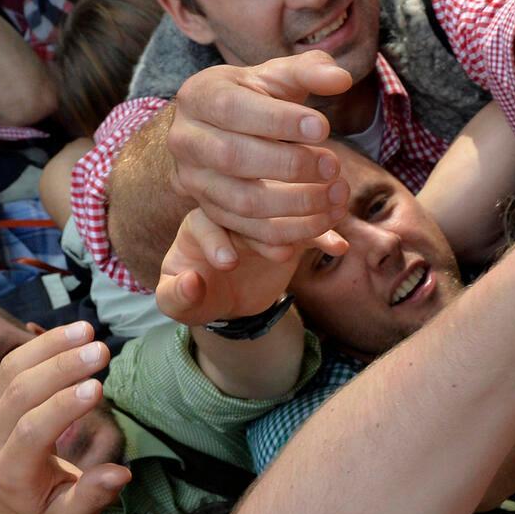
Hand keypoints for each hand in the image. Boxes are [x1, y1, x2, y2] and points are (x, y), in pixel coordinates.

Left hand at [0, 323, 131, 513]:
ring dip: (50, 346)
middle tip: (101, 350)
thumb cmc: (44, 504)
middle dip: (61, 368)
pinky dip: (41, 344)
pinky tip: (72, 333)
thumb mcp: (69, 513)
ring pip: (12, 371)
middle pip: (20, 393)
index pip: (33, 432)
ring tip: (88, 330)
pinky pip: (12, 364)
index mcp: (9, 471)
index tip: (98, 387)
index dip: (63, 408)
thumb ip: (92, 495)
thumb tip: (121, 473)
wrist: (1, 499)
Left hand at [157, 207, 313, 326]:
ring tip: (324, 228)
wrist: (228, 295)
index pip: (204, 224)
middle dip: (267, 228)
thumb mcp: (178, 302)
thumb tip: (190, 282)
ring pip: (283, 211)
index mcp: (198, 226)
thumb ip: (175, 296)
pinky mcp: (289, 231)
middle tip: (282, 254)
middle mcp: (231, 214)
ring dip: (306, 216)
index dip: (216, 240)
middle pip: (248, 211)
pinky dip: (324, 235)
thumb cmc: (197, 295)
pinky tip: (339, 247)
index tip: (228, 264)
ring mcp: (263, 219)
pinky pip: (308, 230)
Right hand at [166, 53, 354, 253]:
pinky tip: (323, 227)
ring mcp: (194, 181)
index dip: (279, 121)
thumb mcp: (276, 76)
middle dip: (290, 165)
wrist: (219, 130)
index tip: (323, 127)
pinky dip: (288, 235)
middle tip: (334, 166)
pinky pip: (248, 233)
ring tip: (338, 197)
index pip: (232, 109)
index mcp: (199, 97)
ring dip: (296, 206)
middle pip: (234, 159)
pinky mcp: (209, 213)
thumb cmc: (255, 97)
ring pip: (242, 203)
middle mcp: (187, 141)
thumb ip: (308, 70)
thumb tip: (341, 78)